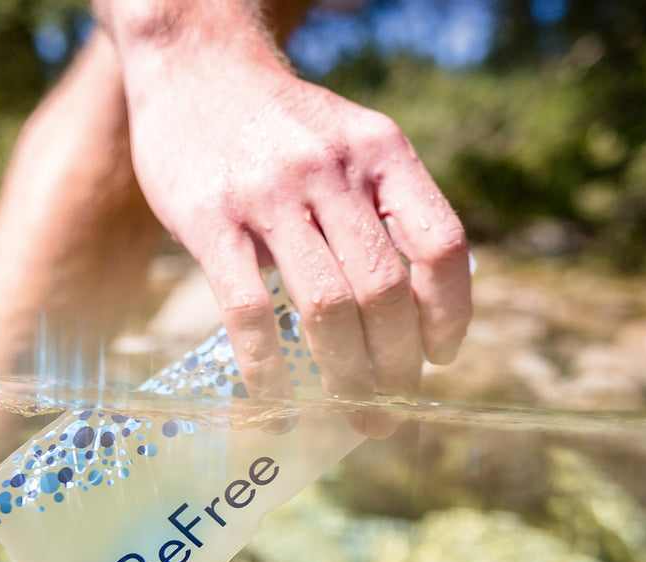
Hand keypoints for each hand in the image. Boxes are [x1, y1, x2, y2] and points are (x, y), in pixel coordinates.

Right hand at [104, 2, 471, 432]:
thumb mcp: (352, 140)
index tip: (441, 357)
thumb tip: (418, 310)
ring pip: (326, 307)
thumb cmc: (282, 125)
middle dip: (397, 366)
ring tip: (352, 411)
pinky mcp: (209, 219)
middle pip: (384, 290)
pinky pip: (249, 311)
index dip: (450, 313)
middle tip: (392, 409)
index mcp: (381, 152)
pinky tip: (277, 399)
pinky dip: (268, 368)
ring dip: (346, 376)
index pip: (440, 244)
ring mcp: (268, 194)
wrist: (195, 66)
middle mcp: (331, 170)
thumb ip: (384, 209)